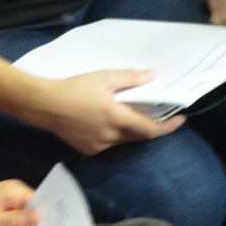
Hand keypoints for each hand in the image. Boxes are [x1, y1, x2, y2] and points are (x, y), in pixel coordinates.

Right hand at [33, 70, 184, 155]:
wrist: (44, 105)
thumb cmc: (74, 88)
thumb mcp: (104, 78)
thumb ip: (131, 78)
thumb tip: (153, 76)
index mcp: (116, 117)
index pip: (150, 129)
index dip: (168, 127)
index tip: (180, 120)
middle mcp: (110, 136)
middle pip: (138, 135)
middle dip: (149, 125)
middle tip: (156, 112)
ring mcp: (99, 146)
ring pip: (123, 139)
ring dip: (130, 129)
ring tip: (125, 113)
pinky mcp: (89, 150)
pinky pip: (109, 143)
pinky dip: (114, 134)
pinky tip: (106, 121)